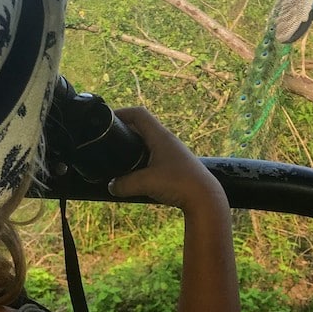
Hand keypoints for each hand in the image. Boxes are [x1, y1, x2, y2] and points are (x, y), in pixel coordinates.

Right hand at [107, 107, 227, 212]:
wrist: (205, 198)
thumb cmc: (179, 184)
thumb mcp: (146, 183)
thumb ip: (123, 184)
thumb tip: (110, 186)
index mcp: (160, 136)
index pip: (139, 114)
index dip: (122, 112)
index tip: (107, 119)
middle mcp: (167, 140)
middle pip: (142, 126)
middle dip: (124, 129)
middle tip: (109, 138)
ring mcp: (172, 152)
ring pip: (148, 141)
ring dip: (133, 144)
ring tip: (118, 154)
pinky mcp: (175, 164)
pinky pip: (154, 154)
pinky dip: (141, 157)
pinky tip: (135, 170)